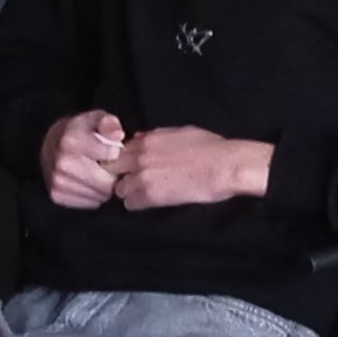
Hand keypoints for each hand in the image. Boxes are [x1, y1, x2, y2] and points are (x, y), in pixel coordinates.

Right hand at [42, 111, 125, 209]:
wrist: (51, 144)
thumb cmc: (80, 131)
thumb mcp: (96, 119)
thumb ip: (109, 123)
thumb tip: (118, 136)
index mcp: (72, 141)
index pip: (112, 154)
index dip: (115, 152)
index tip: (110, 149)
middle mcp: (62, 163)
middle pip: (108, 181)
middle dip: (112, 174)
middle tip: (106, 165)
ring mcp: (58, 181)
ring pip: (101, 195)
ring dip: (104, 186)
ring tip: (97, 173)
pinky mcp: (57, 195)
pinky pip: (90, 203)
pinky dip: (93, 195)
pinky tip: (88, 182)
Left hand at [115, 124, 271, 207]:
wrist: (224, 165)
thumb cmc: (210, 146)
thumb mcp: (180, 132)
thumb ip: (156, 137)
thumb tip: (141, 139)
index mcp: (147, 139)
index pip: (119, 149)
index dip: (125, 159)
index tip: (132, 166)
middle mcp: (139, 155)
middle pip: (113, 168)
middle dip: (121, 174)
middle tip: (134, 182)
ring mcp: (142, 176)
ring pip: (119, 188)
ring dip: (128, 191)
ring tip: (143, 194)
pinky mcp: (150, 195)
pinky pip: (130, 203)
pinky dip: (137, 204)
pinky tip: (150, 203)